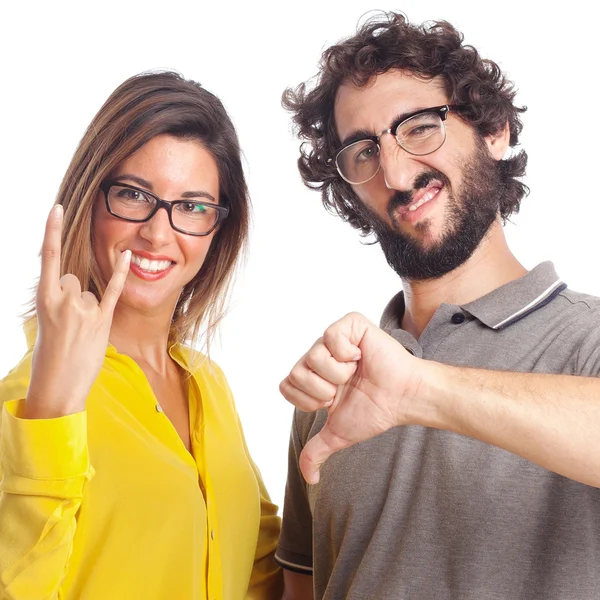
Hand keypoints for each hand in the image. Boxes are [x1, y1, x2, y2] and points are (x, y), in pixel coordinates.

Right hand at [22, 204, 130, 418]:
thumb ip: (59, 299)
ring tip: (80, 333)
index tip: (57, 208)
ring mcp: (84, 309)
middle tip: (69, 323)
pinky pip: (113, 290)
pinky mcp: (102, 320)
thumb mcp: (46, 322)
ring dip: (89, 307)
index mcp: (44, 298)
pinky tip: (128, 255)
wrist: (58, 386)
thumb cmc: (50, 356)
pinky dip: (121, 273)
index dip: (52, 230)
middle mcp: (64, 299)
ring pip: (90, 291)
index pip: (49, 257)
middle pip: (74, 278)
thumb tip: (75, 286)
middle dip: (73, 295)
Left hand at [280, 312, 423, 483]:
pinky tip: (361, 356)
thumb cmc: (375, 410)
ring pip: (312, 356)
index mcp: (313, 376)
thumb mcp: (339, 434)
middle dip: (324, 389)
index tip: (333, 402)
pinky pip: (331, 337)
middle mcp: (319, 354)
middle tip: (346, 387)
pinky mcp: (351, 324)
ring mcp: (334, 338)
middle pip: (296, 372)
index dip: (309, 400)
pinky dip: (347, 353)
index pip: (287, 386)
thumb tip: (309, 479)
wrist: (402, 398)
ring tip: (356, 372)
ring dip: (339, 373)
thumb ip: (317, 452)